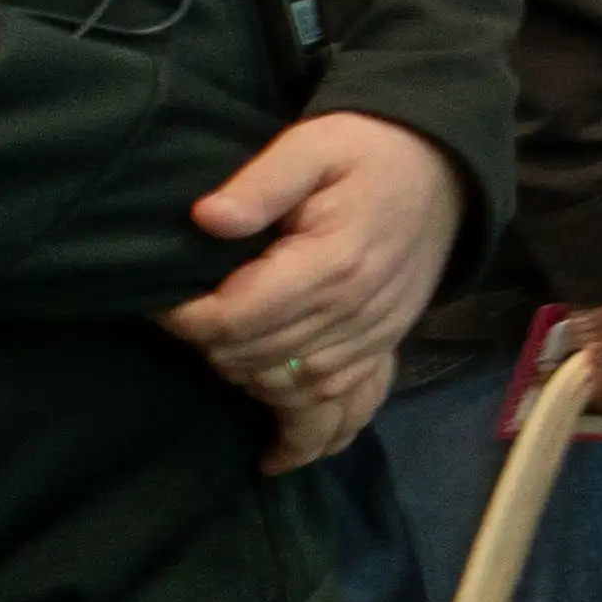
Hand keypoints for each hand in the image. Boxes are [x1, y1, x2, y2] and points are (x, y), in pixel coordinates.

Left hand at [158, 109, 465, 468]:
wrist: (443, 171)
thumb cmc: (367, 152)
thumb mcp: (312, 145)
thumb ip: (261, 181)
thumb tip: (206, 219)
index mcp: (331, 262)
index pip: (237, 318)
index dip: (185, 319)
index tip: (158, 301)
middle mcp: (355, 312)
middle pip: (257, 359)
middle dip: (210, 347)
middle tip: (189, 318)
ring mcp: (374, 337)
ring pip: (295, 391)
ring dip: (249, 385)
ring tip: (221, 363)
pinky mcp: (384, 348)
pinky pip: (352, 408)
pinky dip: (315, 436)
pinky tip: (279, 456)